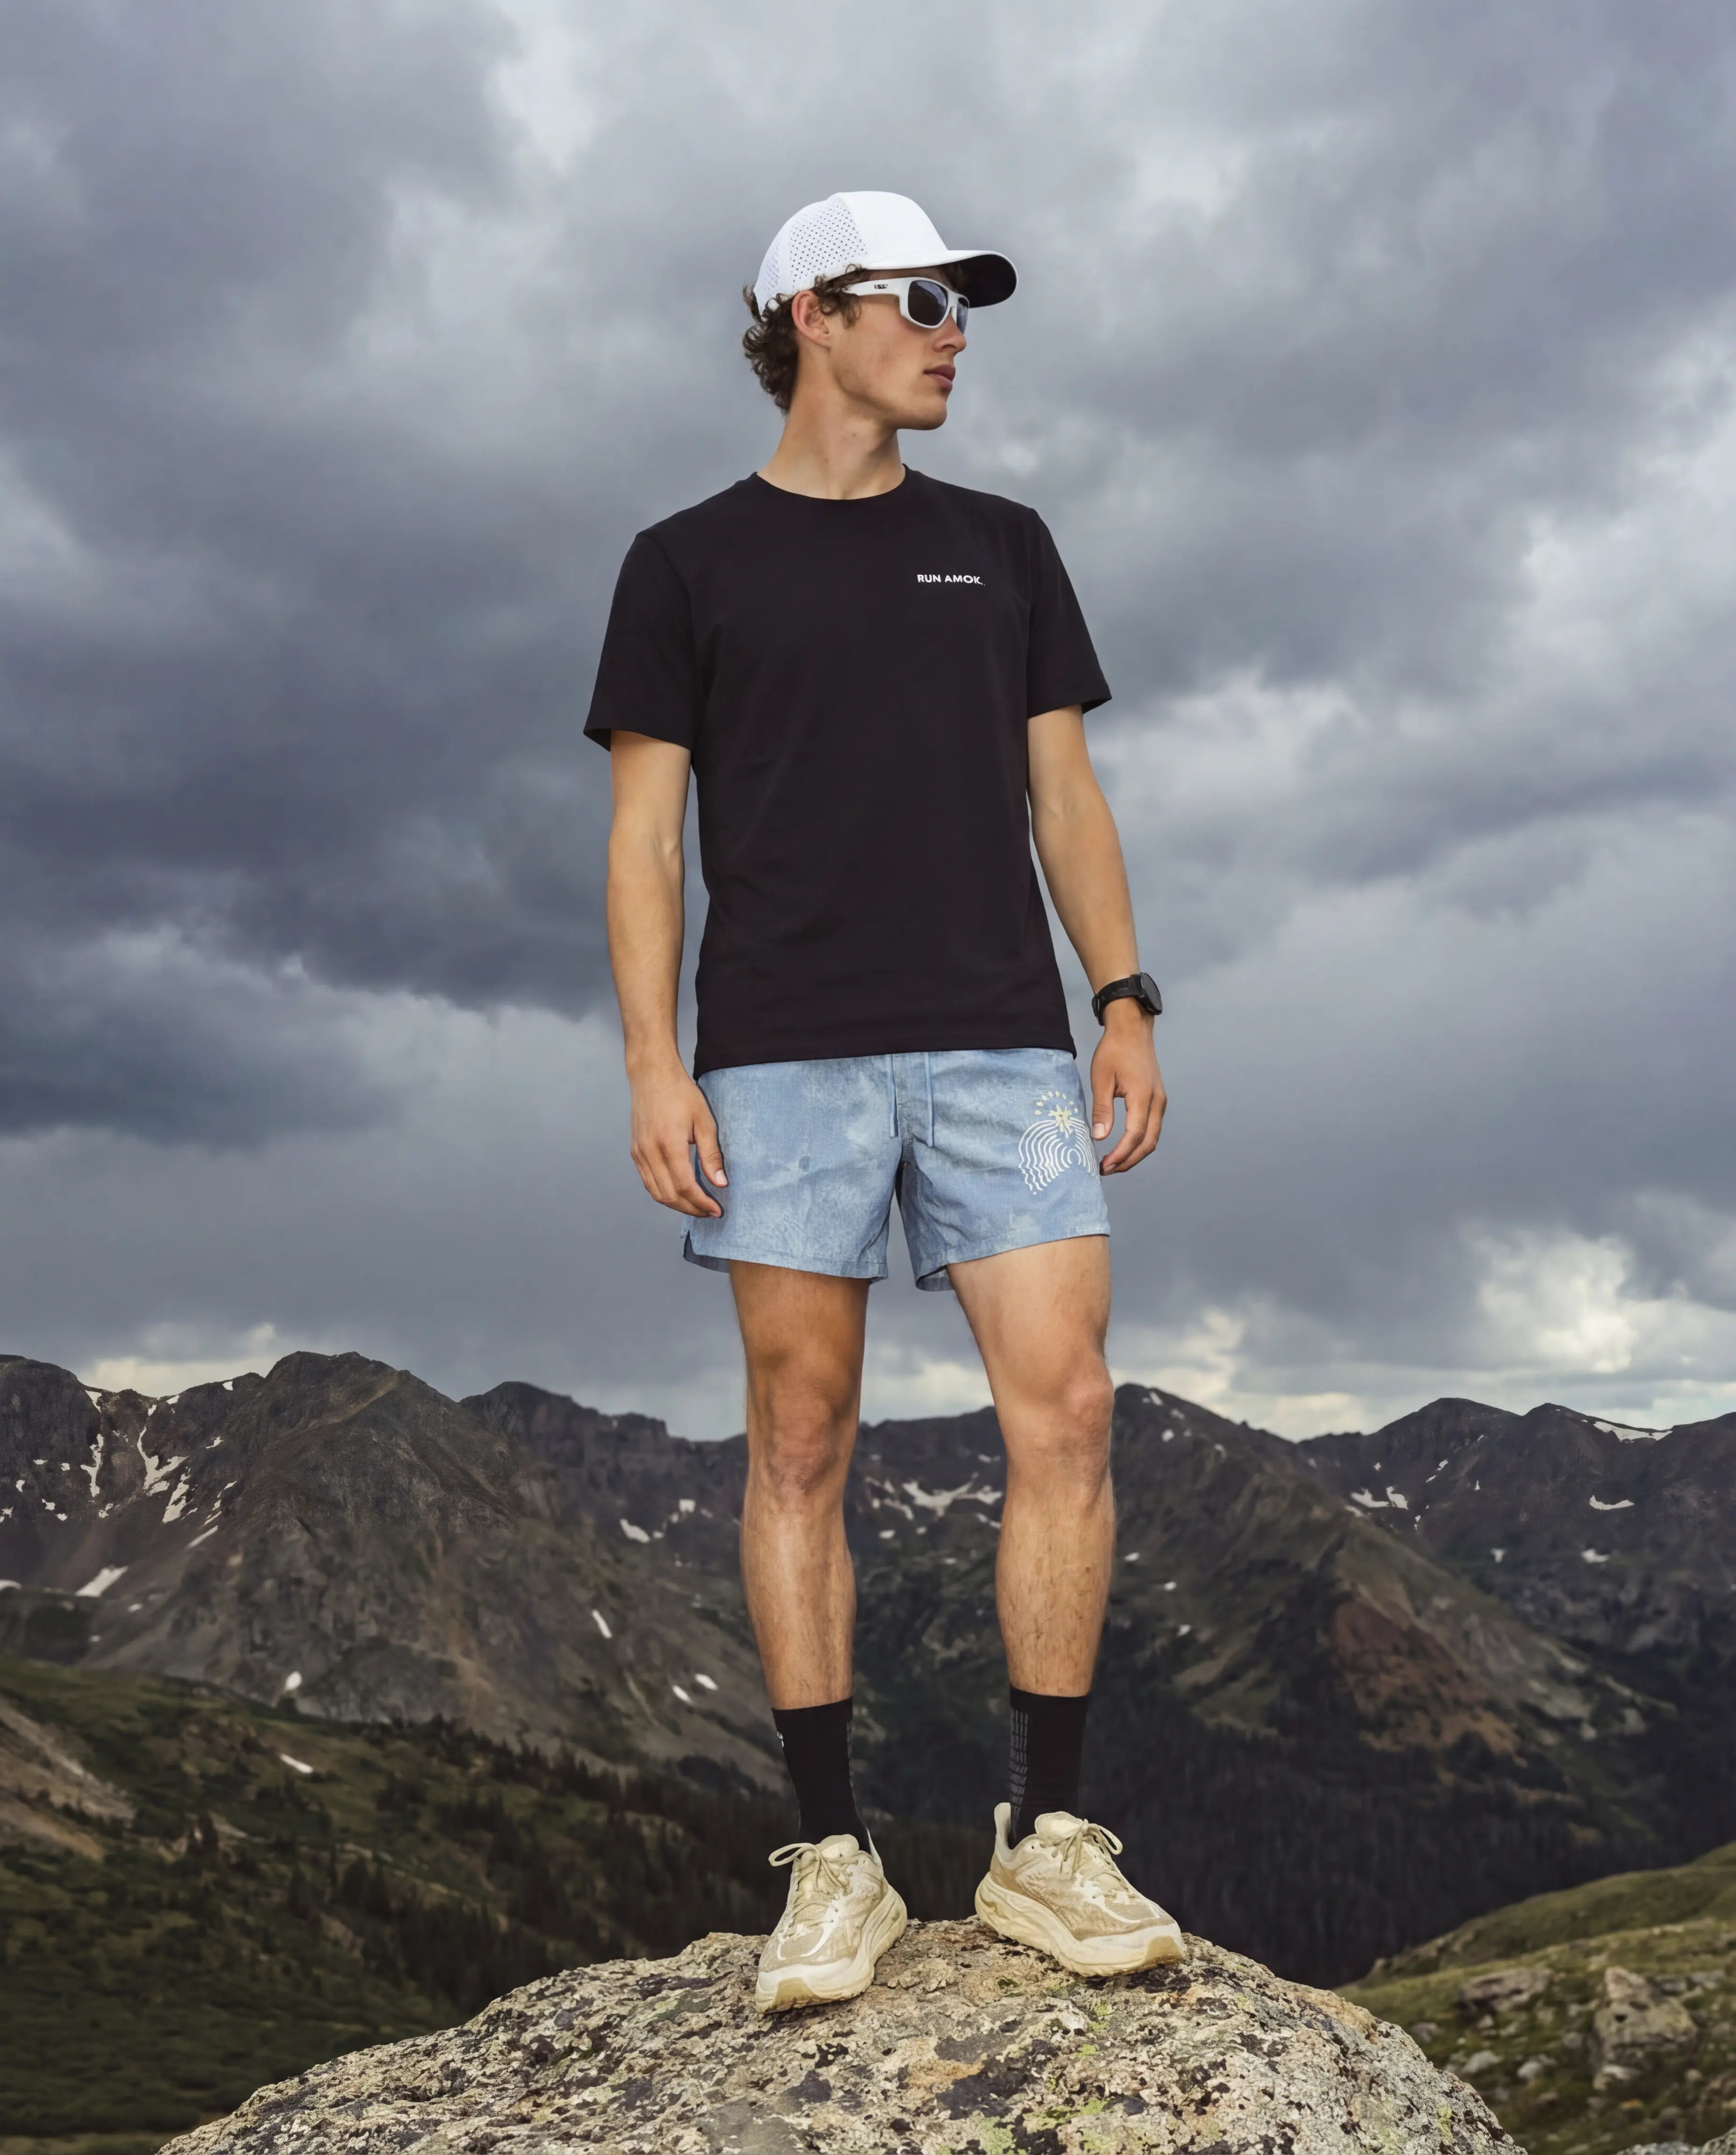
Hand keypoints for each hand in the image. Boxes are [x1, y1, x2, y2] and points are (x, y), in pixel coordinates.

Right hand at [628, 1059, 726, 1216]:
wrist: (652, 1075)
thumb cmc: (680, 1093)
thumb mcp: (704, 1120)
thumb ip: (711, 1154)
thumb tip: (720, 1183)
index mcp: (668, 1144)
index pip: (685, 1186)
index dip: (702, 1203)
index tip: (717, 1210)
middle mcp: (649, 1152)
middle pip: (669, 1195)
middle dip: (691, 1208)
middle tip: (709, 1212)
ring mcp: (639, 1153)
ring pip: (656, 1192)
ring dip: (677, 1204)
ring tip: (696, 1206)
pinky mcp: (635, 1152)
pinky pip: (648, 1182)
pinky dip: (663, 1193)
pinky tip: (679, 1192)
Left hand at [1090, 1007, 1165, 1173]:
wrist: (1132, 1029)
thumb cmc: (1114, 1049)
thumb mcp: (1101, 1078)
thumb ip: (1101, 1109)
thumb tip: (1099, 1137)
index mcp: (1143, 1096)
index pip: (1134, 1135)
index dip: (1120, 1155)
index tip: (1104, 1166)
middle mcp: (1157, 1102)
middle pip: (1147, 1143)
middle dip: (1128, 1161)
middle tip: (1106, 1170)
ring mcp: (1160, 1101)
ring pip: (1152, 1138)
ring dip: (1134, 1154)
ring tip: (1113, 1163)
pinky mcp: (1157, 1100)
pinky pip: (1152, 1128)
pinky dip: (1139, 1142)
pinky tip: (1123, 1146)